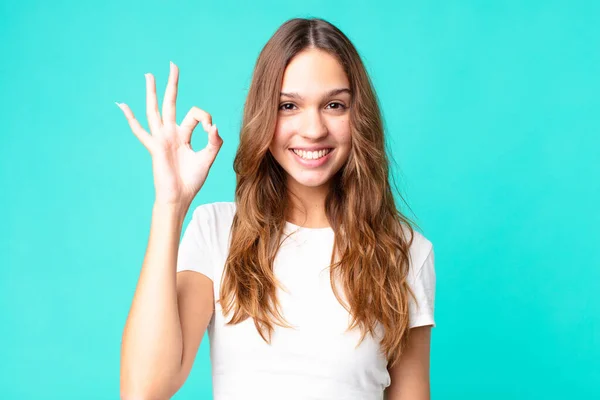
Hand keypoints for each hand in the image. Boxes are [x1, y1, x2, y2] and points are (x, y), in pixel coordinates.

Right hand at [116, 61, 222, 207]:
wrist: (179, 197)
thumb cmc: (192, 181)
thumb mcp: (208, 159)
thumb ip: (214, 142)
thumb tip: (213, 126)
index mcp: (184, 135)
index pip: (196, 115)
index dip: (206, 118)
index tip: (211, 130)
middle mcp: (171, 133)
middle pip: (171, 103)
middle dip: (173, 84)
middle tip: (173, 65)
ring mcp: (161, 139)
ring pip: (155, 110)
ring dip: (152, 92)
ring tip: (149, 75)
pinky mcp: (154, 147)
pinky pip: (140, 131)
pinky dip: (131, 118)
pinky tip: (122, 105)